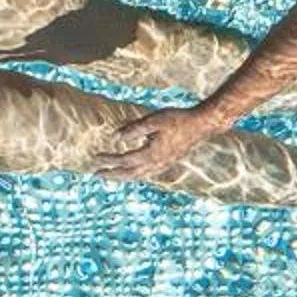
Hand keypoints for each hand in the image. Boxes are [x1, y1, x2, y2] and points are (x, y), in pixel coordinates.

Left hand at [95, 103, 230, 181]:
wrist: (201, 125)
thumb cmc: (178, 119)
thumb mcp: (154, 120)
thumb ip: (134, 129)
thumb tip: (115, 137)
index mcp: (151, 154)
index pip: (124, 161)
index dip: (108, 160)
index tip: (94, 158)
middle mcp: (156, 164)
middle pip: (129, 174)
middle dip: (112, 174)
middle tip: (96, 174)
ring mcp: (163, 165)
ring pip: (138, 176)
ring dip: (123, 176)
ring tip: (111, 175)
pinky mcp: (168, 162)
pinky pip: (147, 173)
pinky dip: (135, 174)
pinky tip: (133, 170)